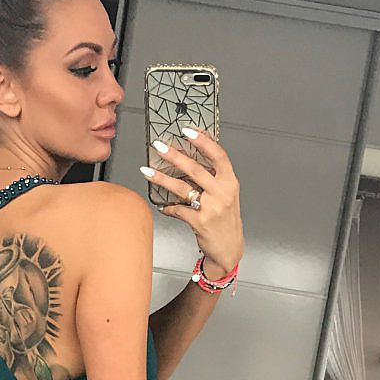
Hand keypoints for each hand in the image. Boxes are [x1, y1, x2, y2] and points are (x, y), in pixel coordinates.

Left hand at [142, 127, 243, 275]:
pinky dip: (168, 207)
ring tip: (148, 171)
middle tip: (159, 146)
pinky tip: (163, 206)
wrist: (229, 248)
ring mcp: (212, 208)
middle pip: (196, 169)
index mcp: (231, 182)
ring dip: (162, 178)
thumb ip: (214, 179)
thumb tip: (190, 161)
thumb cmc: (226, 221)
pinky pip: (178, 210)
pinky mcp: (200, 222)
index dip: (203, 141)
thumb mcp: (227, 196)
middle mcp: (223, 193)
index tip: (187, 131)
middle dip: (175, 155)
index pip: (219, 155)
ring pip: (182, 188)